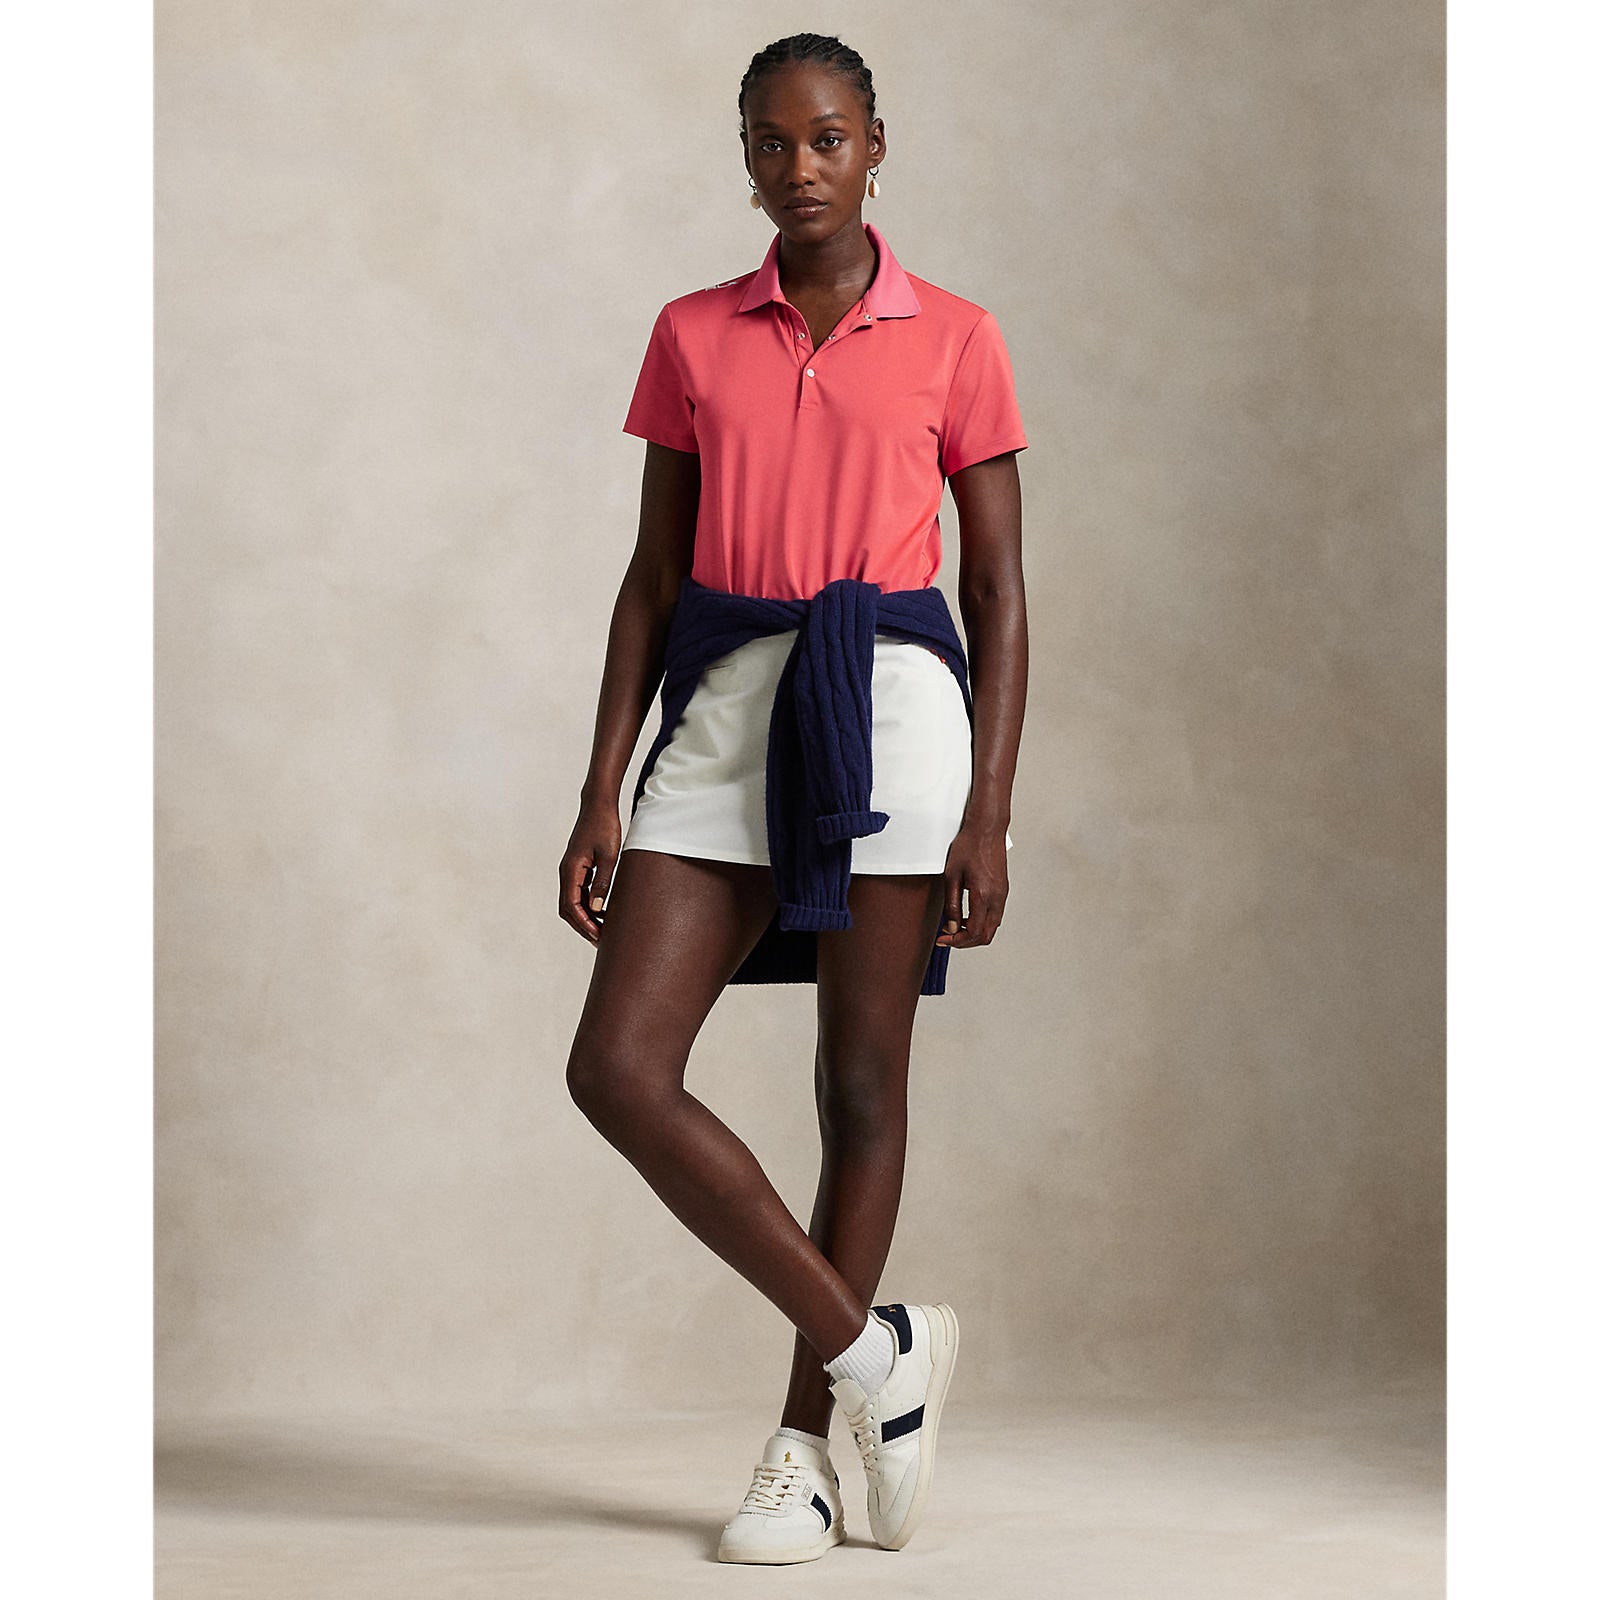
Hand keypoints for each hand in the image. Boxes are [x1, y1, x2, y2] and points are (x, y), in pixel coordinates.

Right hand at [559, 800, 622, 946]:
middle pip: (568, 908)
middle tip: (601, 941)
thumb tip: (596, 909)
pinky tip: (602, 913)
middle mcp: (566, 872)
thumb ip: (603, 882)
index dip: (584, 923)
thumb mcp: (609, 856)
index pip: (571, 905)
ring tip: (602, 931)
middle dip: (582, 926)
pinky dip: (587, 906)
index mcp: (570, 870)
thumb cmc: (605, 826)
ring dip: (584, 918)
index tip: (598, 936)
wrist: (598, 806)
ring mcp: (571, 870)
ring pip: (572, 902)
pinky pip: (578, 893)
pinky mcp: (578, 868)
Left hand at [936, 819, 1008, 947]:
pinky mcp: (1003, 891)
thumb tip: (951, 927)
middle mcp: (997, 898)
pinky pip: (995, 917)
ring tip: (955, 927)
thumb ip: (952, 905)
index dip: (956, 941)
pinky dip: (982, 923)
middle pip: (986, 936)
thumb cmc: (969, 847)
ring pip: (992, 928)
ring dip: (974, 933)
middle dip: (965, 942)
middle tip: (948, 938)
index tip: (943, 939)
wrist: (986, 830)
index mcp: (984, 895)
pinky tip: (967, 916)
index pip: (973, 932)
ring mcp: (1003, 895)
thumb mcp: (952, 876)